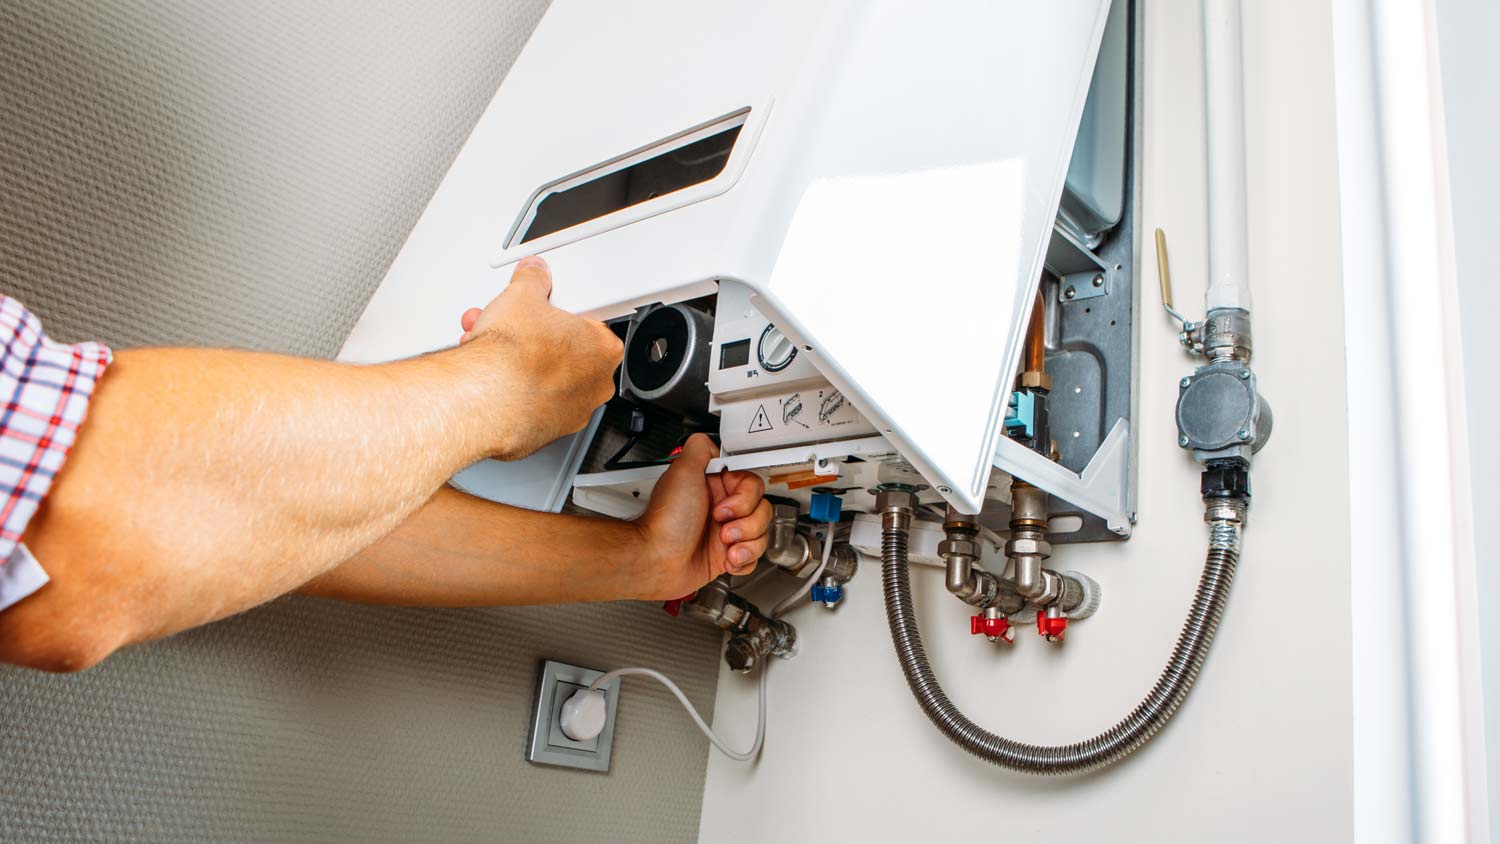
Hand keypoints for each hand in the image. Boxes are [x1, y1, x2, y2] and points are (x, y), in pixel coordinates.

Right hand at [458, 256, 622, 459]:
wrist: (485, 397)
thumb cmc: (514, 356)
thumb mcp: (523, 296)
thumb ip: (532, 280)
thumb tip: (533, 274)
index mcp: (603, 349)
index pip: (588, 324)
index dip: (559, 314)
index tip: (543, 310)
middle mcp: (594, 386)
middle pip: (563, 353)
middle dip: (533, 338)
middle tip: (510, 328)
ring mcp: (571, 413)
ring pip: (544, 380)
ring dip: (517, 363)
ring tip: (489, 348)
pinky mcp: (544, 433)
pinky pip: (529, 405)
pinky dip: (511, 391)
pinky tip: (490, 376)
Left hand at [632, 434, 772, 599]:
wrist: (658, 560)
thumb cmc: (667, 521)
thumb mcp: (681, 470)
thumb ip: (699, 448)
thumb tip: (711, 441)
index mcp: (715, 487)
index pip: (752, 484)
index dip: (745, 497)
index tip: (726, 506)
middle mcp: (723, 508)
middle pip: (762, 509)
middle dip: (745, 522)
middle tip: (721, 526)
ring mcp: (728, 533)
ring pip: (762, 533)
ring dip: (747, 542)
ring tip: (724, 545)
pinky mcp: (729, 556)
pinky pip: (755, 556)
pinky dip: (744, 560)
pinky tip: (728, 559)